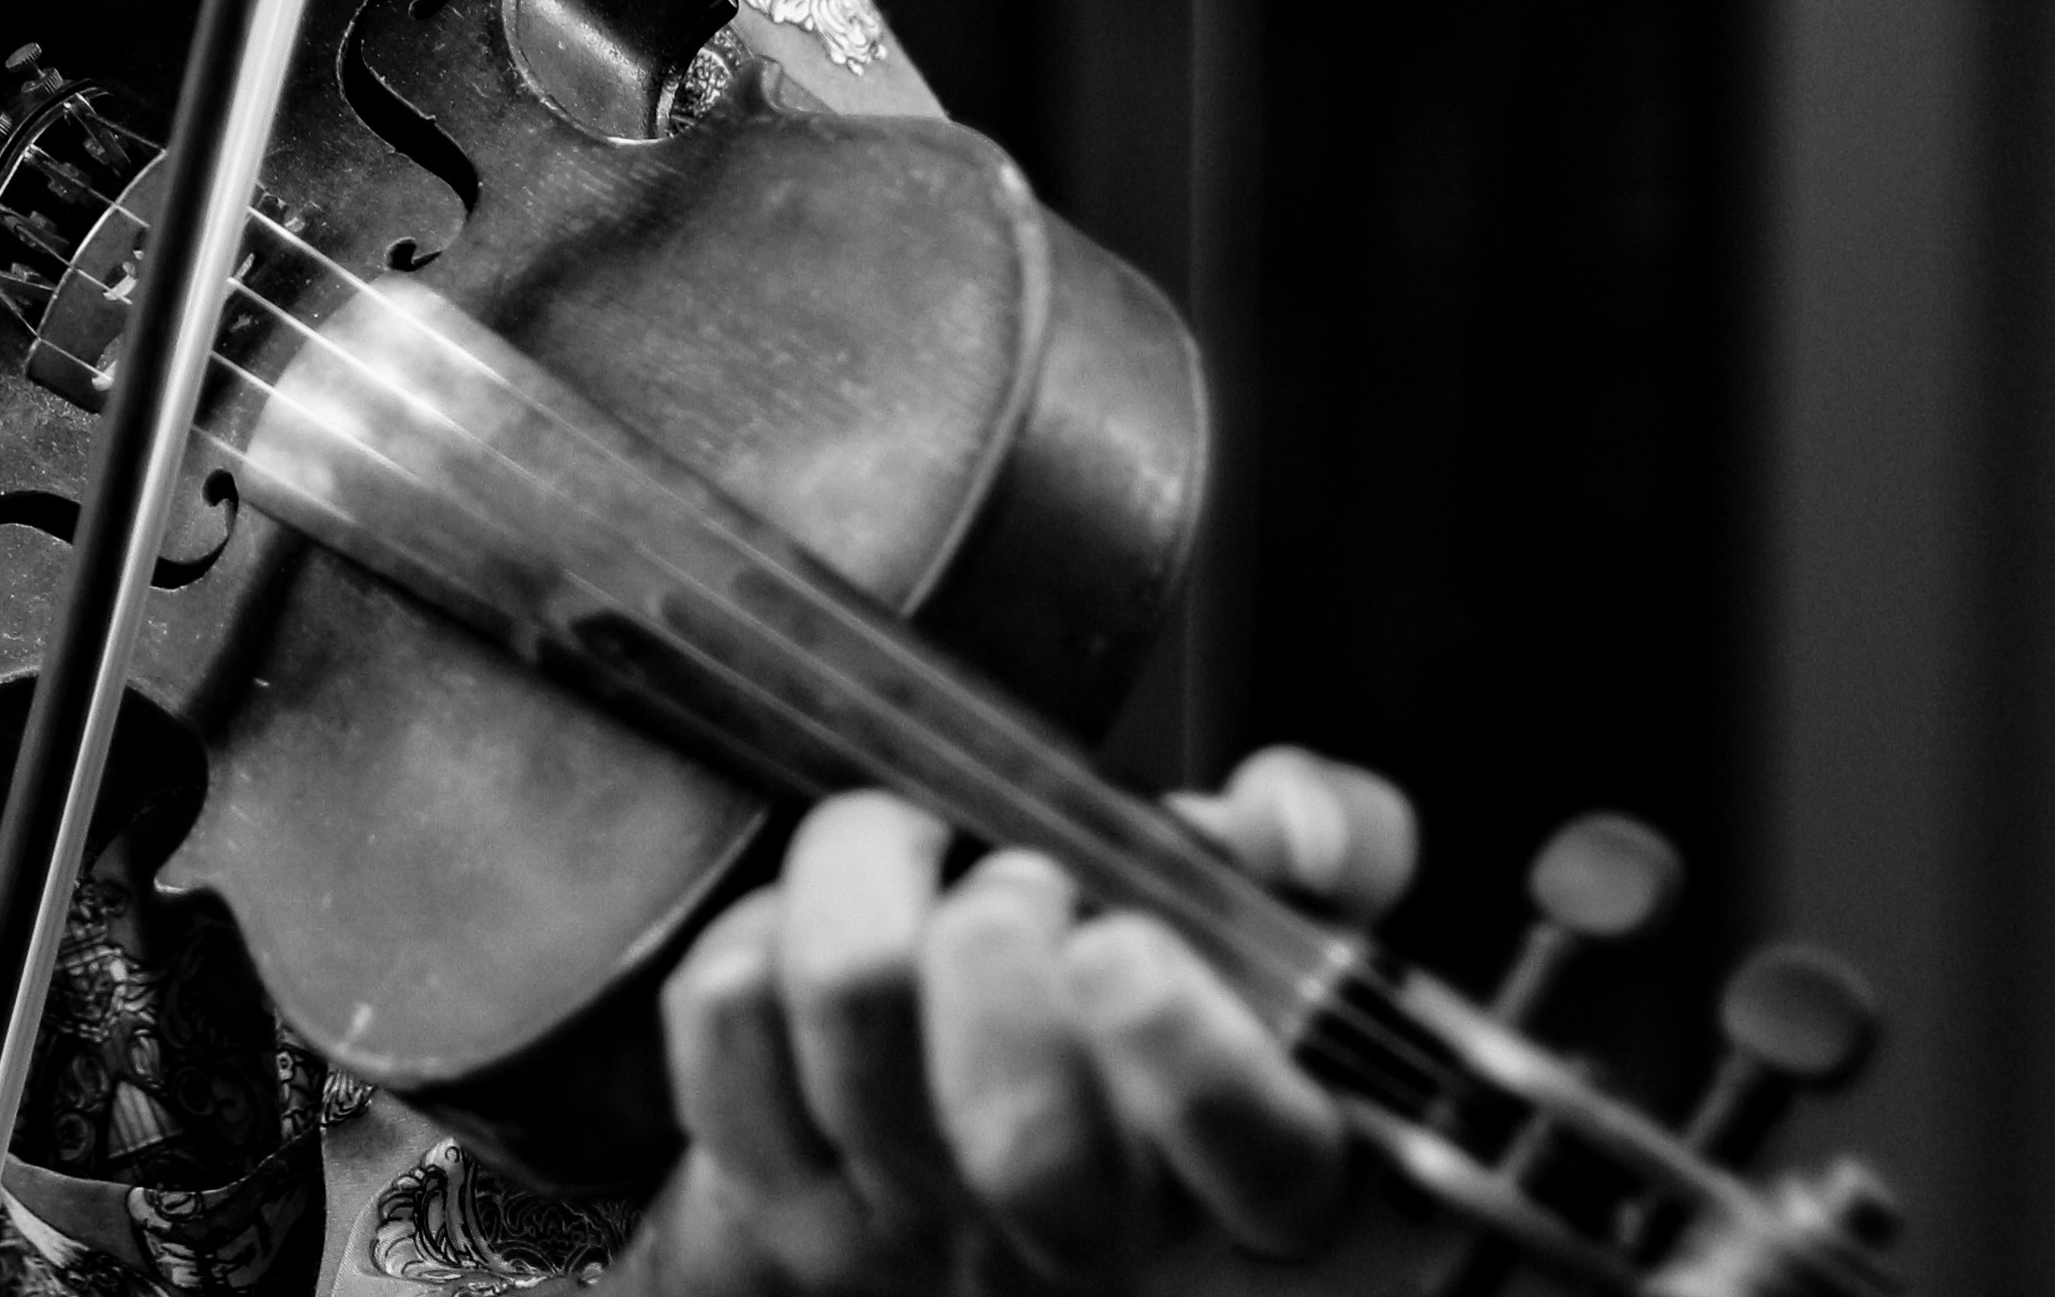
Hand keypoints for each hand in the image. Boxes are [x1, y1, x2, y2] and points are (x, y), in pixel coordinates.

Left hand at [634, 748, 1416, 1296]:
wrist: (961, 1163)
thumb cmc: (1125, 1031)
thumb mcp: (1269, 934)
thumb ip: (1329, 846)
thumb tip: (1289, 817)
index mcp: (1237, 1176)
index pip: (1259, 1163)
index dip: (1196, 1056)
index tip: (1132, 944)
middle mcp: (1077, 1237)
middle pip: (1028, 1131)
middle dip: (1004, 944)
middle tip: (1013, 879)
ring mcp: (907, 1234)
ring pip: (854, 1018)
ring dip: (870, 880)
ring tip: (907, 851)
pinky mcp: (764, 1201)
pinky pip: (725, 1019)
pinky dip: (753, 929)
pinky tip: (800, 928)